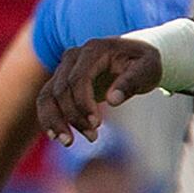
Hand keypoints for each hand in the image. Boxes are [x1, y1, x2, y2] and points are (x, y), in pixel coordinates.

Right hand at [37, 36, 161, 139]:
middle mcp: (72, 57)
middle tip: (93, 137)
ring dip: (54, 121)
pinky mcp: (60, 81)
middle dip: (74, 117)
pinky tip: (56, 136)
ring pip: (47, 96)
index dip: (83, 103)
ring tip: (67, 142)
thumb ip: (132, 81)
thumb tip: (113, 100)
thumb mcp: (148, 69)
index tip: (98, 124)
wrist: (133, 54)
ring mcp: (63, 68)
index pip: (78, 79)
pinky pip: (46, 100)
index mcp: (93, 50)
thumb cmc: (143, 63)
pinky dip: (47, 118)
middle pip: (61, 90)